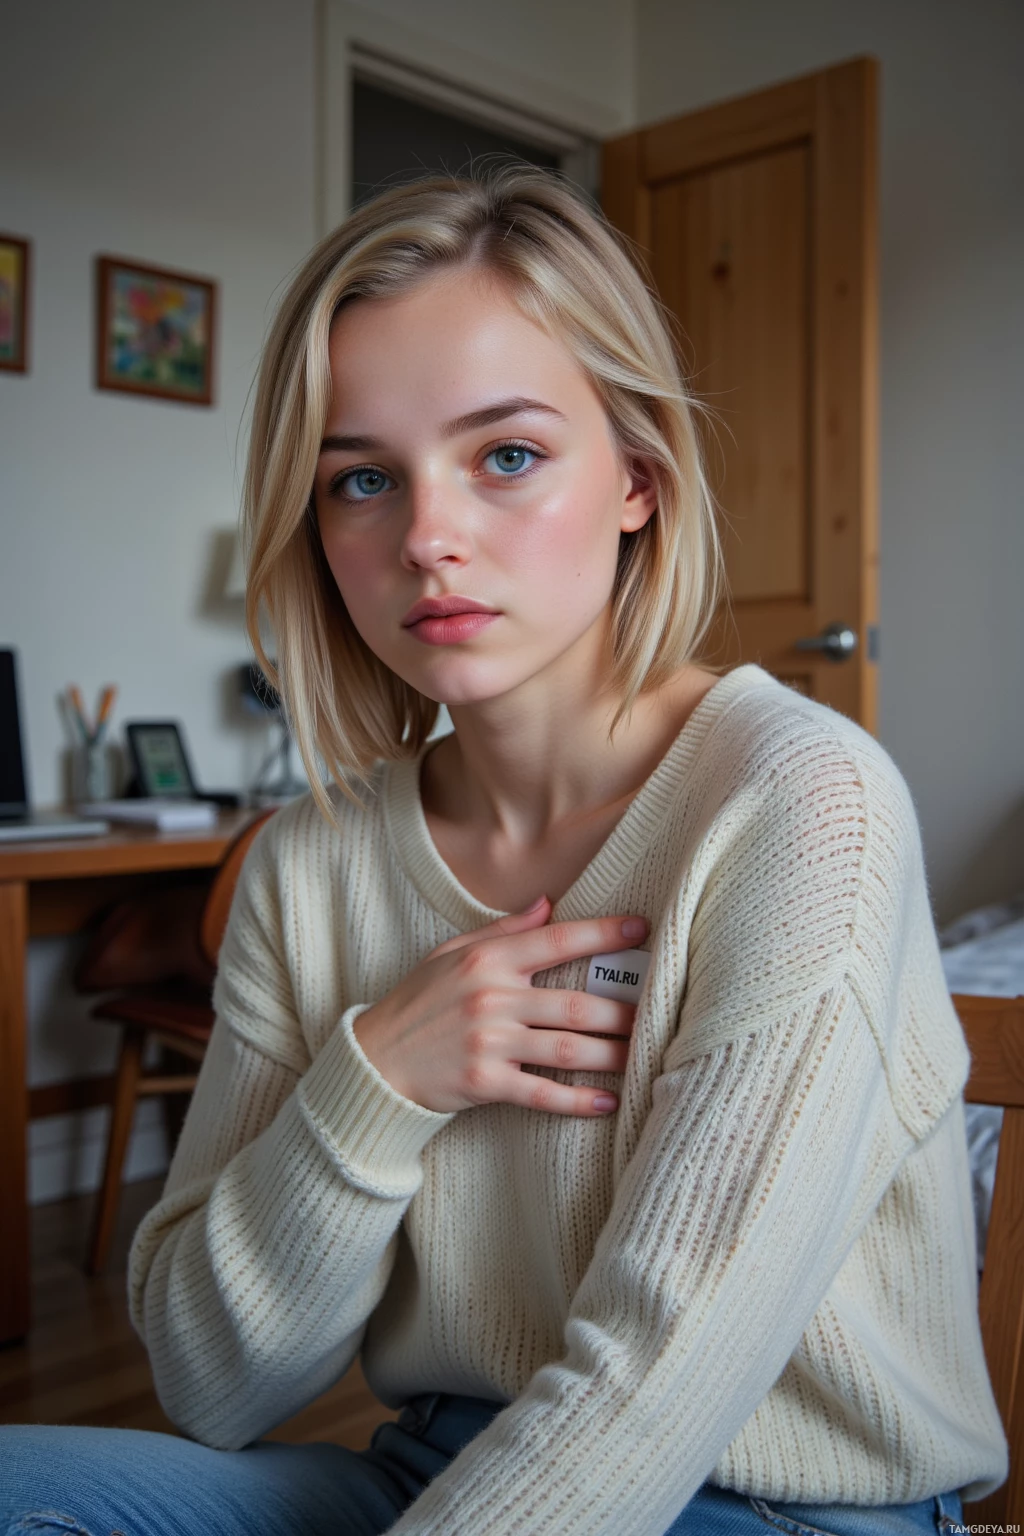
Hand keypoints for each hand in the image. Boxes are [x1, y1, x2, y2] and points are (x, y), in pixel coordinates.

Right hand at [352, 896, 646, 1115]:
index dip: (602, 935)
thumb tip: (547, 904)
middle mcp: (492, 998)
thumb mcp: (450, 953)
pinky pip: (542, 1092)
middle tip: (655, 1012)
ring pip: (568, 1048)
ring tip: (643, 1056)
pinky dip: (578, 1100)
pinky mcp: (485, 1082)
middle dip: (622, 1011)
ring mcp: (490, 1042)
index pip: (556, 941)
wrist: (374, 1060)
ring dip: (613, 1055)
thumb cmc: (416, 1003)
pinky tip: (608, 1102)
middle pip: (575, 1004)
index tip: (640, 930)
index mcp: (487, 961)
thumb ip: (501, 932)